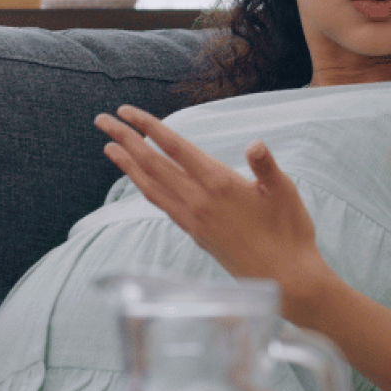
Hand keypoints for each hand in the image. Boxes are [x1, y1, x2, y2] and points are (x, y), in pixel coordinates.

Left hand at [94, 106, 336, 308]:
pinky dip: (144, 188)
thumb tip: (254, 144)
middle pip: (152, 164)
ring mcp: (194, 219)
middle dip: (125, 140)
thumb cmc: (290, 233)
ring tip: (108, 148)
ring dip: (127, 165)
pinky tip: (140, 182)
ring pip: (150, 187)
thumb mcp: (285, 193)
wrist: (284, 279)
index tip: (126, 111)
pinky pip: (161, 204)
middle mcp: (199, 201)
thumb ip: (266, 166)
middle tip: (101, 120)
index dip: (149, 127)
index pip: (175, 148)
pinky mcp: (195, 234)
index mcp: (220, 184)